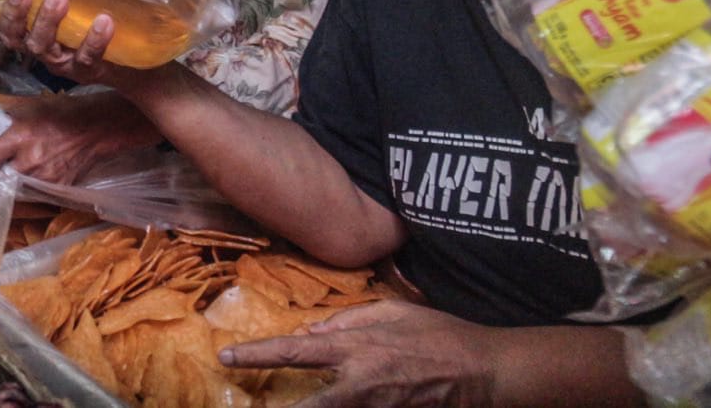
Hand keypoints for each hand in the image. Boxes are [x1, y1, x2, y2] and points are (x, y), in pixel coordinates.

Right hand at [0, 0, 113, 85]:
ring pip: (48, 48)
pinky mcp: (87, 71)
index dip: (8, 12)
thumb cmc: (90, 25)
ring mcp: (63, 64)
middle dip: (20, 15)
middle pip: (23, 39)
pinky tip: (104, 21)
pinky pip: (86, 57)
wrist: (123, 61)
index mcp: (35, 35)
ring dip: (49, 22)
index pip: (10, 29)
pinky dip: (93, 40)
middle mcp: (44, 52)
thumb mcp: (74, 5)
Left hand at [0, 90, 158, 185]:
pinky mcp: (58, 190)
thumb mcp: (24, 103)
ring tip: (1, 190)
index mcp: (19, 138)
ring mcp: (46, 179)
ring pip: (15, 194)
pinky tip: (26, 190)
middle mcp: (30, 162)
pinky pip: (35, 199)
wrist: (97, 126)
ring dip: (6, 192)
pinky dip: (26, 196)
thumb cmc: (58, 111)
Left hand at [218, 300, 494, 407]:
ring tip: (281, 407)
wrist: (485, 370)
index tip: (225, 356)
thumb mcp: (392, 312)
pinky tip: (328, 404)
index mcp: (357, 348)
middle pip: (310, 405)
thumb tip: (310, 332)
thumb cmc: (440, 335)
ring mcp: (379, 407)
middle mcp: (362, 383)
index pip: (296, 350)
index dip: (258, 354)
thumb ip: (348, 322)